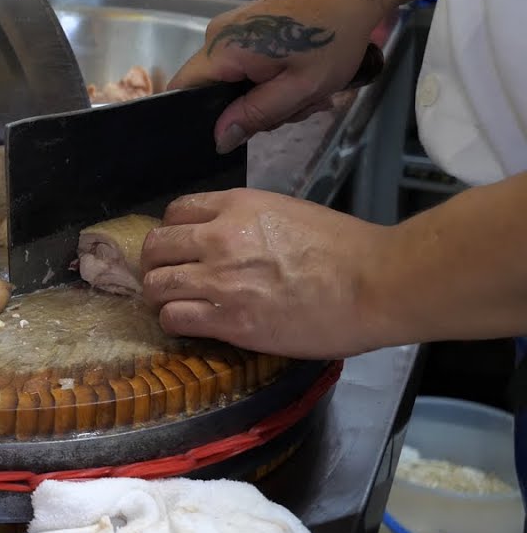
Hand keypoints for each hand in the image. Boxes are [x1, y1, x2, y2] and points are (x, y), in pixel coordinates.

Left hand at [140, 189, 391, 359]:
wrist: (375, 282)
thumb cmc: (346, 249)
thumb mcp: (289, 213)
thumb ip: (249, 222)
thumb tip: (231, 238)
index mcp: (236, 206)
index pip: (175, 211)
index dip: (172, 233)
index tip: (180, 249)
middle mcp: (219, 237)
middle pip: (155, 247)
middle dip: (156, 265)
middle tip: (168, 280)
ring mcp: (220, 279)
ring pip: (156, 284)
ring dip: (160, 297)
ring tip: (175, 306)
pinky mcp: (229, 319)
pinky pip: (174, 318)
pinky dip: (173, 323)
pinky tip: (190, 326)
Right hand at [168, 0, 379, 153]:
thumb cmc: (333, 35)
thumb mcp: (299, 88)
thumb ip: (254, 116)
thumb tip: (219, 139)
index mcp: (222, 50)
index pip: (181, 91)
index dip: (200, 119)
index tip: (234, 134)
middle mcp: (218, 35)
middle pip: (214, 90)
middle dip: (252, 110)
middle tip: (294, 109)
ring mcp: (234, 28)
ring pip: (236, 80)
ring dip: (270, 95)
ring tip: (308, 91)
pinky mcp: (251, 26)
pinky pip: (248, 64)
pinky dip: (274, 78)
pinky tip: (303, 75)